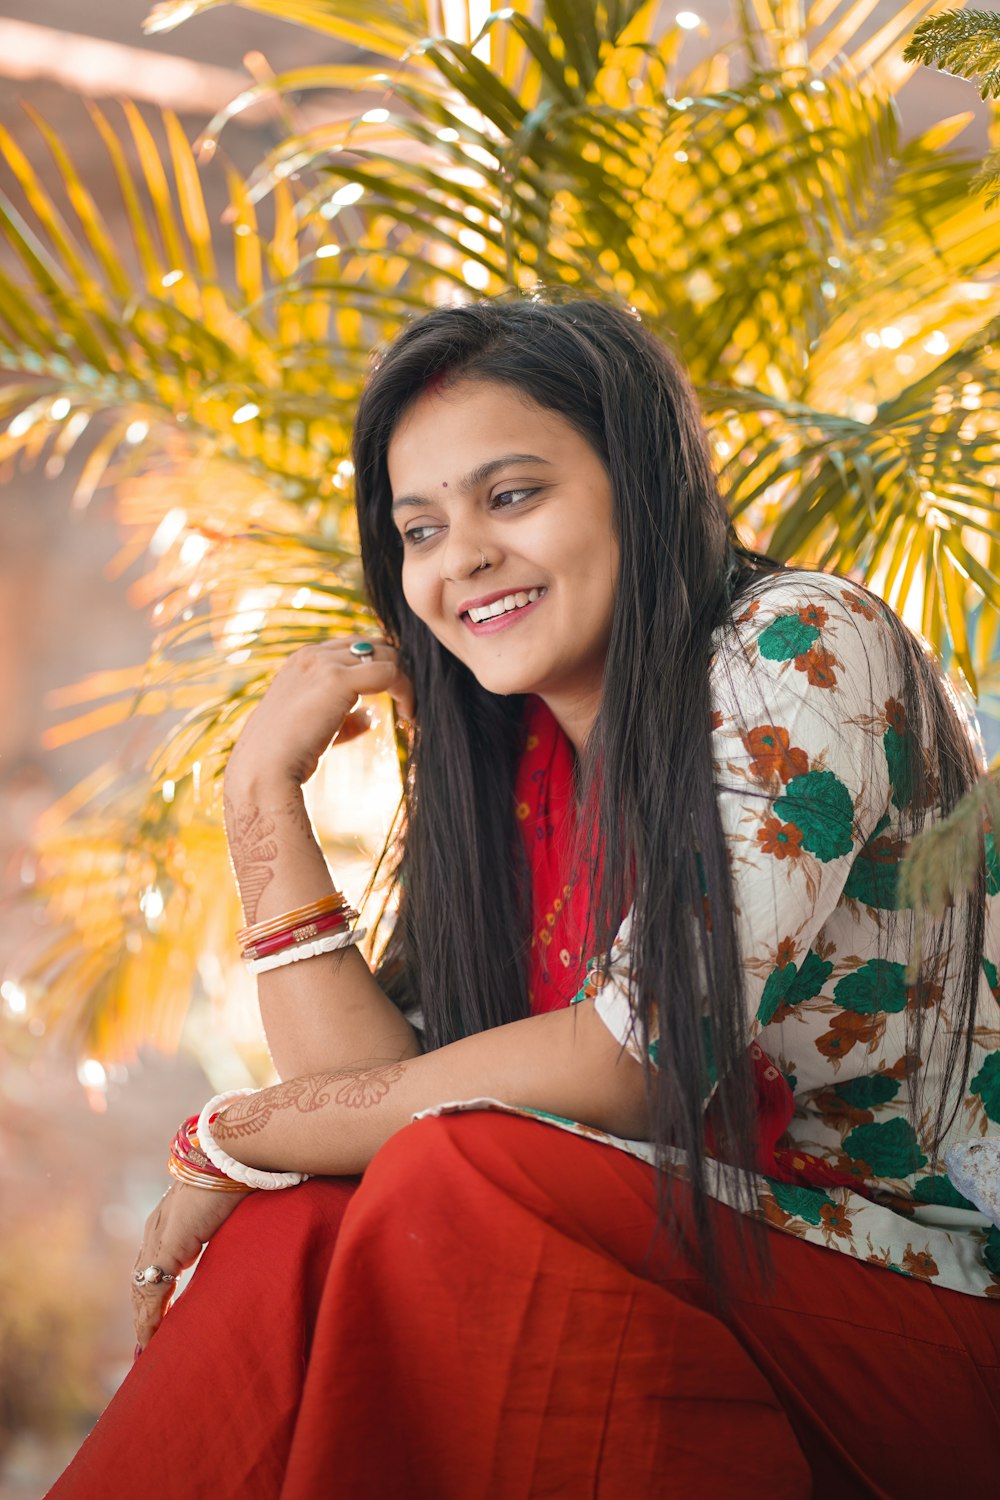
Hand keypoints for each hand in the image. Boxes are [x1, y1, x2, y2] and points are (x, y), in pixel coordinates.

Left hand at [131, 1182, 250, 1349]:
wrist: (236, 1152)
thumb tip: (244, 1241)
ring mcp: (161, 1236)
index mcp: (170, 1220)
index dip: (152, 1295)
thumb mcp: (228, 1209)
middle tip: (147, 1343)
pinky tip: (153, 1333)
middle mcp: (158, 1229)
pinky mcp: (171, 1244)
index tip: (155, 1321)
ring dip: (144, 1318)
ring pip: (143, 1287)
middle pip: (142, 1280)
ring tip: (149, 1345)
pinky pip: (155, 1288)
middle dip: (143, 1312)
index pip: (153, 1266)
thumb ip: (222, 1227)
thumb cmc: (239, 1174)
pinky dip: (151, 1314)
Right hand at [225, 637, 414, 789]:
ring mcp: (323, 663)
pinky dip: (406, 690)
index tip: (391, 697)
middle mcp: (312, 655)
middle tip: (406, 702)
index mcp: (302, 661)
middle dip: (394, 670)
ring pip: (385, 655)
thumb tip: (371, 717)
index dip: (377, 668)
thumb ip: (343, 719)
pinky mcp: (337, 678)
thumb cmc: (286, 757)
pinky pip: (390, 671)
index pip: (353, 647)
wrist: (264, 770)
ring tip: (408, 712)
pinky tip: (406, 715)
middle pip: (373, 645)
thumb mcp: (316, 731)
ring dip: (403, 682)